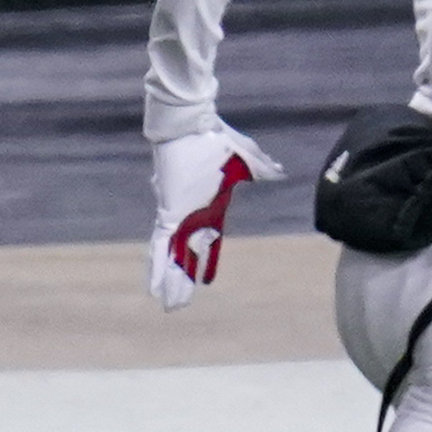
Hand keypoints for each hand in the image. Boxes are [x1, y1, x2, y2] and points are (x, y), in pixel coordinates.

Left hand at [146, 122, 283, 308]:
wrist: (190, 127)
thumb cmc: (215, 139)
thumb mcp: (244, 156)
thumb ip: (260, 166)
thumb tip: (278, 170)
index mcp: (210, 208)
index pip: (209, 243)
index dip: (207, 263)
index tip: (206, 281)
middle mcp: (192, 217)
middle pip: (187, 257)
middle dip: (182, 281)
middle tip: (177, 305)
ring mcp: (179, 216)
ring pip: (173, 258)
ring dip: (170, 282)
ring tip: (168, 305)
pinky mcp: (169, 214)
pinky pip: (161, 248)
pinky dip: (158, 268)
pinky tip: (154, 287)